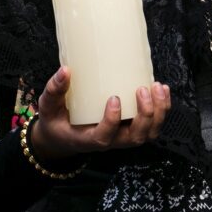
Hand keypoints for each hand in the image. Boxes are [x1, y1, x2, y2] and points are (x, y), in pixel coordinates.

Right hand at [32, 66, 170, 161]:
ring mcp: (122, 136)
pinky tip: (162, 89)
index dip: (112, 122)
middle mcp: (109, 140)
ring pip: (147, 134)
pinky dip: (161, 109)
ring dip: (158, 112)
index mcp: (88, 139)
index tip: (114, 99)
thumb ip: (54, 90)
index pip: (104, 137)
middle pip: (134, 138)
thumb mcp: (49, 106)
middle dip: (144, 115)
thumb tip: (65, 70)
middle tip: (142, 90)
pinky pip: (151, 125)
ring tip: (158, 88)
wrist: (63, 135)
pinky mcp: (130, 127)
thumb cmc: (56, 119)